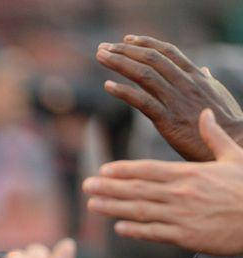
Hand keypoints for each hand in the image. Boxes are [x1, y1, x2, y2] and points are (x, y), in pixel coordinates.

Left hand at [84, 109, 242, 254]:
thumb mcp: (234, 157)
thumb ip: (214, 136)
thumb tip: (205, 113)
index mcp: (190, 174)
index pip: (149, 169)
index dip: (124, 170)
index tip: (103, 170)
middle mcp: (181, 194)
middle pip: (137, 189)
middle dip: (109, 188)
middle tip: (86, 186)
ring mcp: (181, 216)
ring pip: (140, 211)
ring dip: (114, 208)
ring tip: (92, 205)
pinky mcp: (186, 237)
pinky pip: (154, 234)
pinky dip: (135, 231)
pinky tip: (118, 227)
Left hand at [97, 35, 242, 161]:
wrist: (233, 144)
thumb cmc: (223, 123)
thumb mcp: (217, 95)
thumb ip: (206, 81)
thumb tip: (203, 69)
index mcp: (195, 77)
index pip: (167, 52)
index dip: (145, 43)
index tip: (126, 39)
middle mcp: (184, 84)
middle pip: (151, 59)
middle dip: (125, 50)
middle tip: (103, 47)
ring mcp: (176, 100)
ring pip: (144, 75)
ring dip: (119, 63)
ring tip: (101, 57)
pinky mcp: (168, 120)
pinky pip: (142, 102)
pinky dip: (123, 92)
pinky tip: (107, 86)